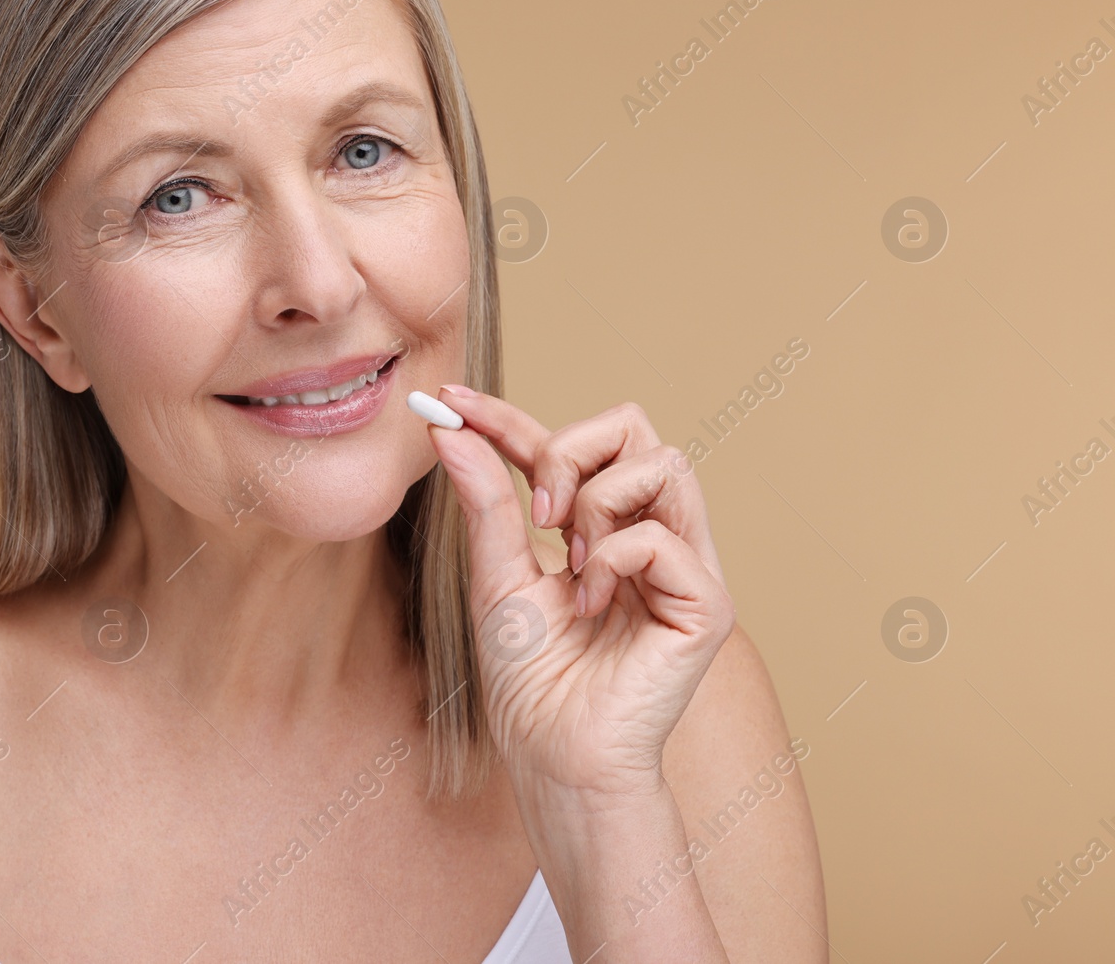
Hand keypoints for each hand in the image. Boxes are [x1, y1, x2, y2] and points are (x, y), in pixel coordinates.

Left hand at [423, 390, 734, 803]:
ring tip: (572, 565)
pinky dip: (613, 559)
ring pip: (662, 463)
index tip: (451, 402)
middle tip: (540, 514)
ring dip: (598, 504)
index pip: (563, 447)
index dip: (508, 418)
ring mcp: (683, 564)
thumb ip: (486, 501)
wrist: (554, 753)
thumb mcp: (495, 575)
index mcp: (597, 528)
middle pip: (634, 427)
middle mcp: (647, 533)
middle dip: (571, 452)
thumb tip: (448, 431)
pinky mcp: (708, 601)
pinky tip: (593, 604)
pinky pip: (662, 535)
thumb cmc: (531, 680)